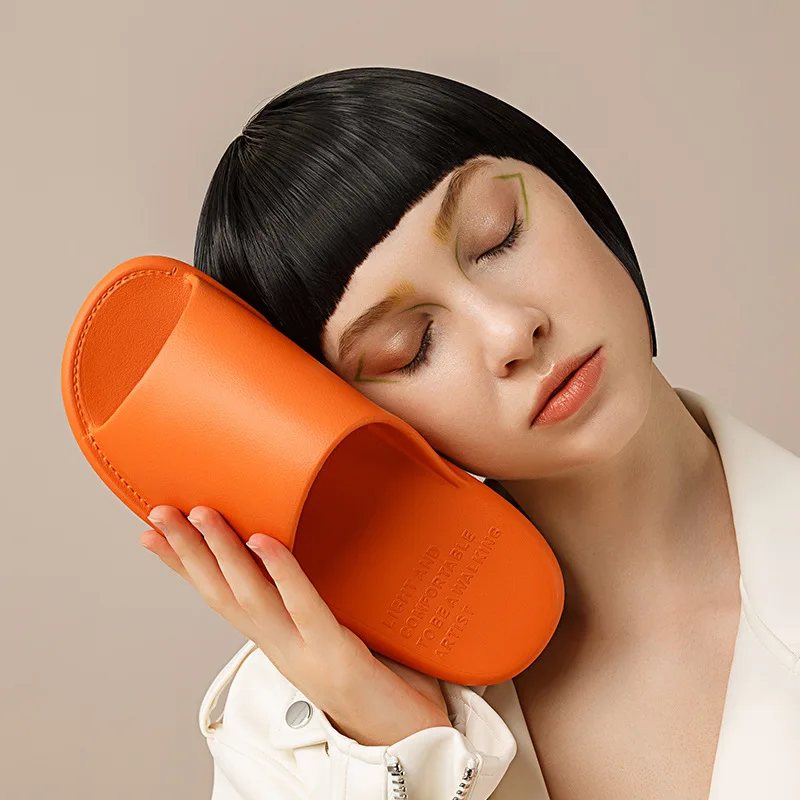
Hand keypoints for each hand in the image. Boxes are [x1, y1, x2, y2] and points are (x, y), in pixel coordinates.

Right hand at [140, 505, 452, 745]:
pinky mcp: (336, 652)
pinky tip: (263, 541)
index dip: (182, 566)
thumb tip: (292, 557)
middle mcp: (279, 645)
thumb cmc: (372, 680)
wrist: (405, 734)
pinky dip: (282, 572)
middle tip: (159, 513)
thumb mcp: (326, 634)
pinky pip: (304, 606)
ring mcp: (303, 650)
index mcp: (275, 638)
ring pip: (251, 597)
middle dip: (186, 552)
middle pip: (222, 594)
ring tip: (199, 515)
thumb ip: (305, 601)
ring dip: (221, 554)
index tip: (152, 533)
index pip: (218, 596)